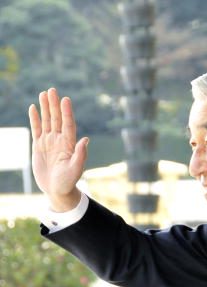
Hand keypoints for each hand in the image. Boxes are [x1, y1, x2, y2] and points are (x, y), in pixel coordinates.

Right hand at [28, 87, 87, 211]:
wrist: (57, 190)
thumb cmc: (69, 181)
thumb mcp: (76, 168)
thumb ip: (80, 154)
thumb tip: (86, 139)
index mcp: (70, 144)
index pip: (68, 124)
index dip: (67, 112)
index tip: (65, 99)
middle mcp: (60, 140)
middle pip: (57, 119)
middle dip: (54, 105)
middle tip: (52, 90)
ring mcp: (49, 142)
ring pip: (47, 121)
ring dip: (45, 108)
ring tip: (43, 94)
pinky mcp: (39, 146)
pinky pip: (36, 129)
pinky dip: (35, 119)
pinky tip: (34, 108)